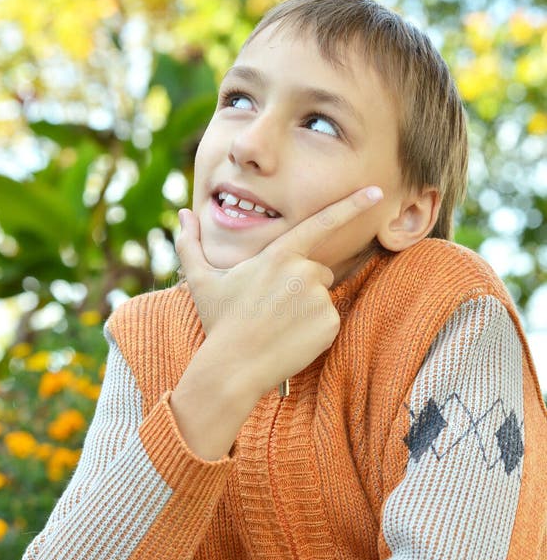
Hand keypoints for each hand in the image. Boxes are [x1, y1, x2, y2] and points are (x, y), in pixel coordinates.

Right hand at [175, 186, 382, 397]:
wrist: (234, 367)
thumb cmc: (219, 322)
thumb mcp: (201, 280)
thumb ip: (192, 243)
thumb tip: (183, 214)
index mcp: (279, 255)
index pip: (321, 222)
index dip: (352, 205)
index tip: (377, 192)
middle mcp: (304, 271)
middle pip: (318, 270)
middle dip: (302, 284)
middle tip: (272, 308)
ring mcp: (319, 298)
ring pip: (322, 296)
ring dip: (306, 307)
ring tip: (278, 325)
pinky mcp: (330, 323)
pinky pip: (329, 320)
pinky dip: (314, 329)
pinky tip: (290, 338)